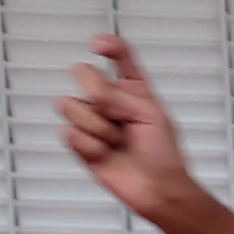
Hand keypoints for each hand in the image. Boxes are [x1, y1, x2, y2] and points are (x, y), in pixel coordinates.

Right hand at [52, 34, 194, 219]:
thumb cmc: (164, 154)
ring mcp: (93, 120)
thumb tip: (93, 92)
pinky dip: (89, 146)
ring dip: (97, 126)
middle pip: (83, 73)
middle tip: (118, 116)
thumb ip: (121, 95)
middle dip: (98, 94)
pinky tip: (105, 153)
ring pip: (70, 105)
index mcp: (132, 88)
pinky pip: (69, 133)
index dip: (107, 45)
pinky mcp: (80, 142)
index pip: (119, 56)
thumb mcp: (152, 114)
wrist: (158, 189)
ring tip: (116, 140)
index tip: (98, 44)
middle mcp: (109, 100)